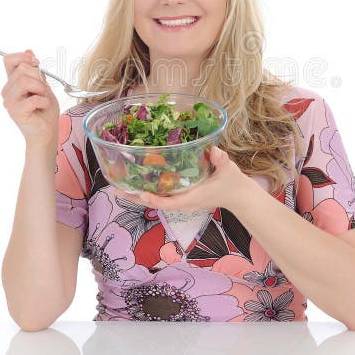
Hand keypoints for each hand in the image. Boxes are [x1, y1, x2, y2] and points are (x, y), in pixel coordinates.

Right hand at [0, 48, 60, 147]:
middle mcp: (8, 91)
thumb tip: (29, 51)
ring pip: (25, 81)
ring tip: (43, 99)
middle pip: (22, 69)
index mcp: (13, 82)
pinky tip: (42, 107)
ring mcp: (9, 101)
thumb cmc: (45, 111)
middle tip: (43, 91)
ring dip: (41, 90)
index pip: (8, 60)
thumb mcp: (43, 86)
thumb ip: (36, 71)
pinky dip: (43, 102)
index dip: (22, 57)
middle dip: (38, 77)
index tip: (36, 62)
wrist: (47, 132)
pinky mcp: (15, 112)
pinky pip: (32, 98)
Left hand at [114, 146, 255, 212]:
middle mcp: (184, 202)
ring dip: (138, 195)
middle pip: (156, 204)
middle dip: (136, 198)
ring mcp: (181, 202)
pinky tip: (136, 184)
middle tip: (117, 189)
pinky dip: (147, 192)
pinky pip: (160, 198)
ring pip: (156, 202)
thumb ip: (222, 160)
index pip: (170, 203)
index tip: (142, 193)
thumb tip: (214, 150)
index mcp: (193, 197)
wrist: (238, 196)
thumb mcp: (229, 170)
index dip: (155, 199)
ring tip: (119, 187)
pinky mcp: (181, 198)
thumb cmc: (232, 183)